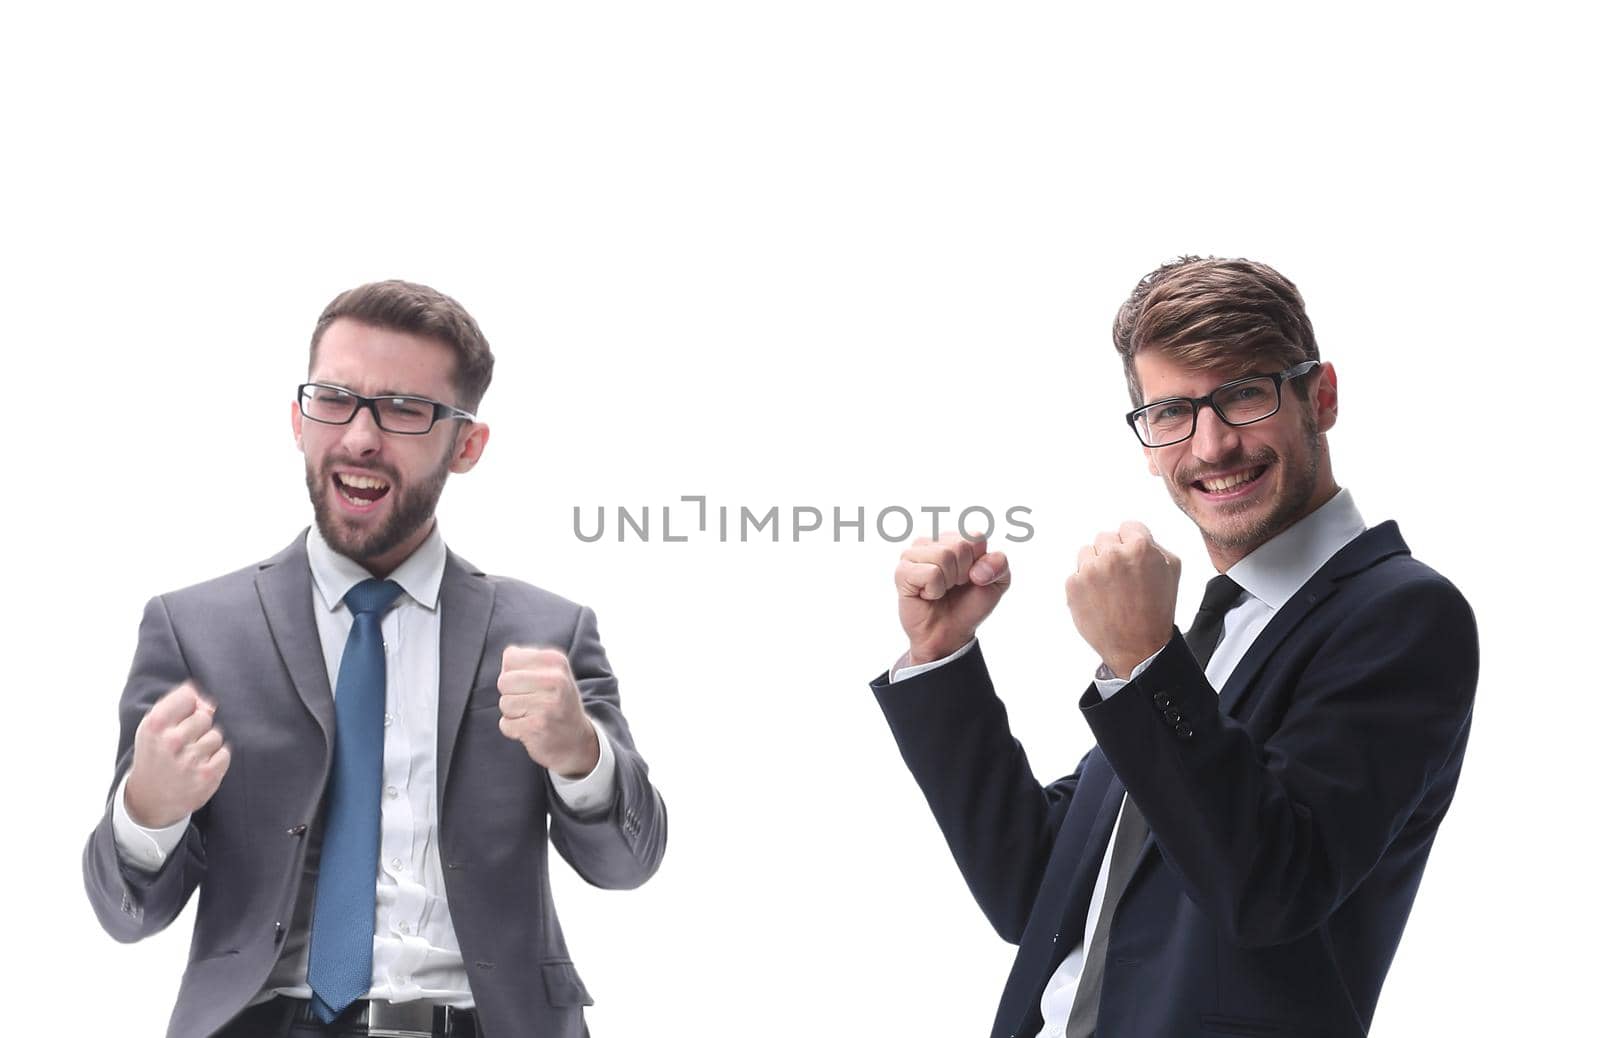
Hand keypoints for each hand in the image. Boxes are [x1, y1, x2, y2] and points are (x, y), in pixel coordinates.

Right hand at [123, 681, 231, 828]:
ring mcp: (189, 760)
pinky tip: (199, 768)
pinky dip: (215, 759)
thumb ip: (178, 705)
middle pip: (204, 716)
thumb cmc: (155, 755)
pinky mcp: (206, 776)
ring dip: (206, 745)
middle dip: (197, 728)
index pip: (188, 696)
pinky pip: (224, 753)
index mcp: (154, 726)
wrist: (149, 800)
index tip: (178, 721)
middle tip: (181, 745)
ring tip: (188, 758)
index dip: (188, 707)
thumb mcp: (154, 727)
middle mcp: (170, 742)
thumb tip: (208, 703)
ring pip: (215, 735)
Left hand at [497, 646, 599, 777]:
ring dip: (512, 713)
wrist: (577, 741)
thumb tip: (508, 655)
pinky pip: (506, 724)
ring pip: (504, 703)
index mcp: (556, 661)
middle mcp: (556, 680)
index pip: (511, 657)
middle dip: (510, 694)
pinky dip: (513, 730)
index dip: (514, 673)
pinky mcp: (537, 726)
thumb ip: (527, 660)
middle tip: (530, 702)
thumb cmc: (557, 703)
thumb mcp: (551, 674)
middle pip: (504, 681)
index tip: (531, 684)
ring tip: (532, 715)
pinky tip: (531, 728)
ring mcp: (547, 704)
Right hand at [896, 533, 1010, 664]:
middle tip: (954, 587)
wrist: (950, 634)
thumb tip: (977, 568)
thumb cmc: (969, 605)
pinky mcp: (902, 572)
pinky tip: (928, 595)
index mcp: (954, 538)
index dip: (979, 563)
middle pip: (960, 546)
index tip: (971, 578)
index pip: (975, 537)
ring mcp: (913, 555)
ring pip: (944, 556)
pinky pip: (930, 573)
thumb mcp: (997, 584)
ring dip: (949, 582)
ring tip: (941, 590)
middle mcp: (932, 542)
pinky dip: (935, 590)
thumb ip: (1000, 564)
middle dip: (964, 573)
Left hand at [1065, 521, 1180, 678]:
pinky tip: (1099, 598)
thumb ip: (1155, 546)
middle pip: (1105, 538)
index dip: (1132, 542)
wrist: (1138, 647)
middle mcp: (1112, 555)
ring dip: (1096, 565)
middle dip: (1113, 553)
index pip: (1128, 527)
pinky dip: (1085, 584)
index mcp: (1139, 548)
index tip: (1131, 555)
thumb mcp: (1171, 571)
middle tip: (1122, 576)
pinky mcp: (1074, 585)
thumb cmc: (1156, 613)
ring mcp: (1090, 570)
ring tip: (1110, 588)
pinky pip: (1076, 574)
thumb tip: (1139, 537)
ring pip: (1087, 553)